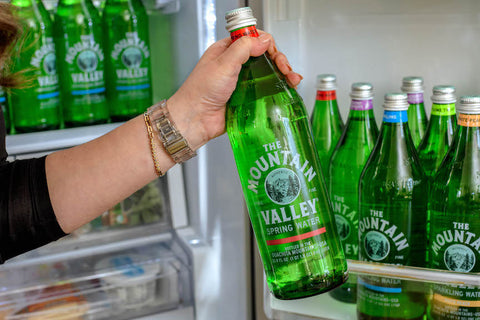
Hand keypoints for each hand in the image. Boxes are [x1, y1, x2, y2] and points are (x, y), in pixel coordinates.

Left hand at [167, 32, 302, 150]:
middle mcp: (236, 65)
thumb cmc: (201, 91)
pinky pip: (267, 90)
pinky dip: (279, 88)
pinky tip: (288, 88)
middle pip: (265, 56)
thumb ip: (244, 48)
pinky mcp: (248, 98)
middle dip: (279, 59)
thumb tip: (264, 39)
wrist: (195, 120)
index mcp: (227, 51)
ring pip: (269, 73)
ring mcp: (243, 82)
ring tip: (292, 79)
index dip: (267, 44)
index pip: (254, 40)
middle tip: (284, 68)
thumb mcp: (223, 63)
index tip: (273, 53)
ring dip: (283, 74)